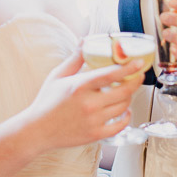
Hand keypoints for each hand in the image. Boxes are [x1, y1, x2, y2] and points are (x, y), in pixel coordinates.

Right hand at [27, 49, 144, 150]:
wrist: (37, 130)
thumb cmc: (47, 102)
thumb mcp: (58, 76)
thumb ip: (75, 58)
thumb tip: (84, 40)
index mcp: (79, 86)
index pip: (110, 74)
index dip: (128, 68)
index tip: (139, 63)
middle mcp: (88, 104)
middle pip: (123, 92)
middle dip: (135, 82)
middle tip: (138, 76)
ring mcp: (93, 121)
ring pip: (123, 107)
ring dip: (129, 98)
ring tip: (126, 92)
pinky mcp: (95, 135)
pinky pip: (120, 126)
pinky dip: (126, 117)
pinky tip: (125, 111)